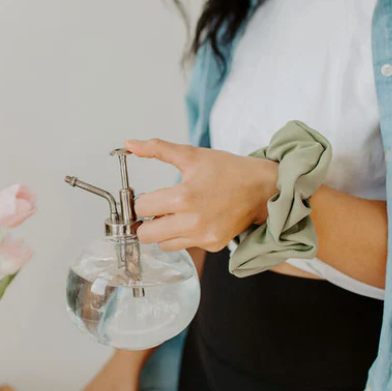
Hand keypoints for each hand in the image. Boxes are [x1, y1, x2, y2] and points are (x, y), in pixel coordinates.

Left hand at [125, 139, 277, 251]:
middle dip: (147, 221)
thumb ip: (157, 149)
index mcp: (183, 197)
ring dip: (163, 231)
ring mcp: (203, 237)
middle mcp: (192, 221)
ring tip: (177, 215)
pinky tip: (196, 220)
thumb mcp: (191, 155)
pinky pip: (184, 246)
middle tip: (158, 210)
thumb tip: (129, 144)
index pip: (141, 208)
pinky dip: (183, 236)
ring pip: (163, 244)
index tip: (151, 196)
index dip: (142, 200)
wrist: (262, 188)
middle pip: (146, 234)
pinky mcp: (212, 245)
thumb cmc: (228, 170)